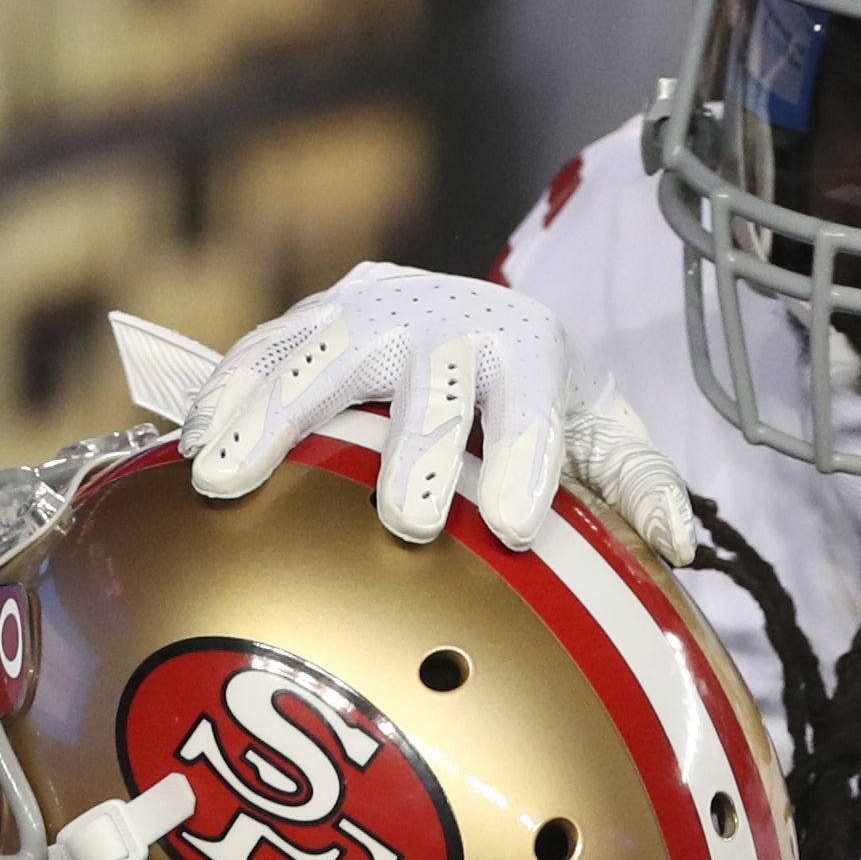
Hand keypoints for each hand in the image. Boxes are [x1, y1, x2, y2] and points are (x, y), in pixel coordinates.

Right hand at [175, 263, 697, 560]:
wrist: (482, 315)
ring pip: (322, 361)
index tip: (515, 527)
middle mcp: (449, 319)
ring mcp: (371, 312)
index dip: (530, 460)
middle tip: (409, 521)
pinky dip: (219, 396)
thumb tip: (678, 547)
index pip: (537, 403)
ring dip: (271, 420)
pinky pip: (259, 353)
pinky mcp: (312, 318)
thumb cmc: (545, 395)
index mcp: (530, 346)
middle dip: (420, 451)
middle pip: (433, 385)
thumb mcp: (604, 430)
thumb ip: (638, 485)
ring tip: (225, 481)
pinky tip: (182, 447)